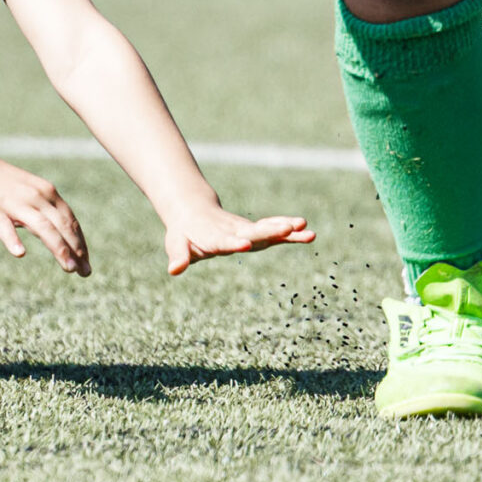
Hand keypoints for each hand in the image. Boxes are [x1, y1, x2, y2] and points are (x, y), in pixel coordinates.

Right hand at [0, 149, 89, 275]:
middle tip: (85, 273)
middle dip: (76, 249)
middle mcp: (35, 196)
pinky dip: (13, 239)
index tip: (86, 265)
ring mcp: (14, 202)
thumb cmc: (0, 183)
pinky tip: (19, 253)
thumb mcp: (29, 194)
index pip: (70, 221)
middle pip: (61, 225)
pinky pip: (3, 225)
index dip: (80, 243)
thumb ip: (44, 212)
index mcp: (46, 193)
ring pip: (42, 226)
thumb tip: (61, 235)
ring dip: (58, 247)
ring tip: (69, 268)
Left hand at [161, 201, 315, 276]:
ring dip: (286, 229)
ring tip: (307, 229)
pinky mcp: (254, 231)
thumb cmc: (183, 233)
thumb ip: (179, 256)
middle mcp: (233, 231)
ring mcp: (246, 229)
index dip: (233, 242)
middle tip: (288, 228)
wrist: (193, 211)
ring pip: (267, 229)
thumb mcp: (176, 244)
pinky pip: (273, 230)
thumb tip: (173, 270)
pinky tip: (307, 233)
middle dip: (270, 231)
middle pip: (253, 231)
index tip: (245, 244)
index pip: (224, 241)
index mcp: (214, 237)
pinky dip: (289, 232)